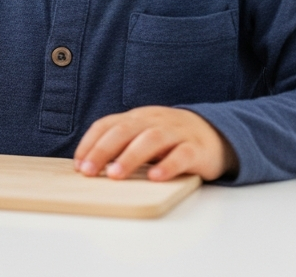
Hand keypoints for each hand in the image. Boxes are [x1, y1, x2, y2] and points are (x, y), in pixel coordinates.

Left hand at [74, 106, 236, 181]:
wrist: (217, 134)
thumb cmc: (170, 139)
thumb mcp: (142, 135)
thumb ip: (120, 144)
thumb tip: (88, 165)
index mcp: (137, 117)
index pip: (107, 125)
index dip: (90, 143)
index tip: (79, 164)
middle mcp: (154, 121)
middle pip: (124, 131)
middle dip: (102, 151)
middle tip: (89, 171)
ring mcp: (176, 133)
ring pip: (151, 140)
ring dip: (130, 157)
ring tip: (115, 175)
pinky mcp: (197, 148)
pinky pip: (182, 155)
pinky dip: (167, 165)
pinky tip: (155, 177)